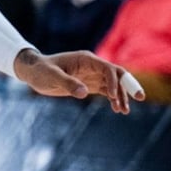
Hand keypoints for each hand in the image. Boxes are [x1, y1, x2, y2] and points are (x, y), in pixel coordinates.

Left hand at [12, 48, 144, 113]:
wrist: (32, 72)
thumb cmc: (40, 70)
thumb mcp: (51, 76)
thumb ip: (67, 83)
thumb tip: (84, 92)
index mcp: (86, 59)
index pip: (108, 68)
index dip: (114, 81)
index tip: (113, 96)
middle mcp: (92, 66)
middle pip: (118, 75)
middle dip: (128, 86)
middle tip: (139, 98)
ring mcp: (92, 75)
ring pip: (114, 85)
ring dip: (121, 96)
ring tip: (123, 111)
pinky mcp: (89, 84)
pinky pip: (107, 91)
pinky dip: (114, 99)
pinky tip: (118, 109)